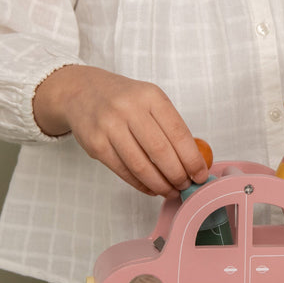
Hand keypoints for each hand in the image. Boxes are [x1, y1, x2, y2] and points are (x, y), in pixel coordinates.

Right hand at [33, 66, 208, 198]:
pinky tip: (151, 188)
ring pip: (141, 166)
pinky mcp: (95, 144)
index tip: (200, 174)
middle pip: (160, 152)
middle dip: (178, 175)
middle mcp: (130, 109)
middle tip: (186, 186)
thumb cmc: (124, 99)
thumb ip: (170, 125)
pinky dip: (140, 184)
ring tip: (171, 190)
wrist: (82, 92)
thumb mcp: (150, 100)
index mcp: (151, 96)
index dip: (192, 158)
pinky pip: (123, 171)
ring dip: (160, 184)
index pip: (178, 133)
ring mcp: (110, 126)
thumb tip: (193, 161)